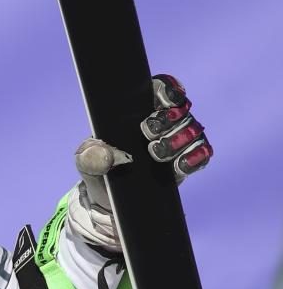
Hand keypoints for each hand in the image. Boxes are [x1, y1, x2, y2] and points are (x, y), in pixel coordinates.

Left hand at [67, 74, 212, 250]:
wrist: (109, 199)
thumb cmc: (98, 168)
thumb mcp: (86, 161)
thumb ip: (91, 156)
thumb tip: (105, 154)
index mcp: (138, 110)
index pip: (161, 89)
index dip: (169, 89)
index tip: (164, 100)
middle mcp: (163, 121)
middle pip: (181, 109)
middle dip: (168, 119)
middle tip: (148, 133)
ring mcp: (177, 141)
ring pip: (193, 130)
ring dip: (178, 140)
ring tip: (156, 154)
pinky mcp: (186, 162)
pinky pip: (202, 153)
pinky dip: (195, 157)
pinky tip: (179, 165)